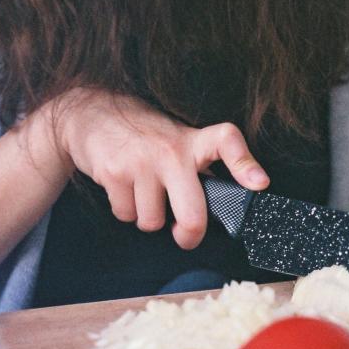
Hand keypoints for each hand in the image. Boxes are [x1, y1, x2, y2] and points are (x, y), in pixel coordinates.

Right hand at [54, 88, 269, 248]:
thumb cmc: (143, 134)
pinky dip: (124, 210)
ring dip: (147, 217)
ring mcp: (141, 163)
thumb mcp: (176, 140)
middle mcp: (170, 151)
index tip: (259, 184)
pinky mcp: (114, 173)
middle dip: (188, 236)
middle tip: (184, 236)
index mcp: (192, 141)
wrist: (89, 112)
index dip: (245, 165)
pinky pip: (126, 215)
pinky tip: (123, 187)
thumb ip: (198, 167)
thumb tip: (221, 205)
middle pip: (192, 215)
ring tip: (143, 193)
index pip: (227, 142)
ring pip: (152, 222)